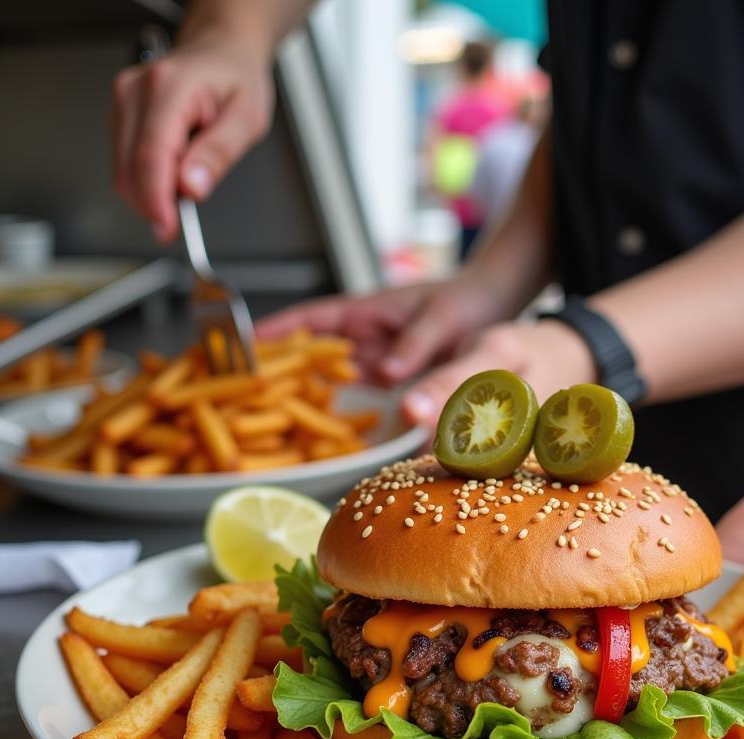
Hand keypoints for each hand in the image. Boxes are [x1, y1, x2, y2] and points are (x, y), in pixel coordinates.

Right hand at [111, 39, 273, 240]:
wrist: (222, 51)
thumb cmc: (236, 79)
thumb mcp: (247, 118)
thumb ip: (219, 154)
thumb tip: (192, 187)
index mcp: (169, 89)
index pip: (150, 157)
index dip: (155, 201)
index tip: (168, 229)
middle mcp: (137, 91)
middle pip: (129, 169)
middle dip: (153, 204)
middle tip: (184, 219)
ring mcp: (124, 101)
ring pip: (122, 171)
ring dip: (150, 194)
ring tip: (187, 182)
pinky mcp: (121, 113)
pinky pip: (125, 162)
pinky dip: (147, 181)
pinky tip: (172, 174)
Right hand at [256, 279, 596, 425]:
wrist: (500, 306)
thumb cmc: (470, 299)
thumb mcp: (445, 319)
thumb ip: (419, 346)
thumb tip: (391, 376)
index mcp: (370, 310)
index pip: (313, 320)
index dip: (278, 333)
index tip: (242, 345)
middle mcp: (369, 336)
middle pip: (314, 355)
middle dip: (281, 373)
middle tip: (248, 398)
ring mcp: (380, 358)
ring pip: (334, 379)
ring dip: (309, 397)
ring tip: (275, 422)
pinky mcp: (397, 379)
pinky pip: (363, 397)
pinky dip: (345, 411)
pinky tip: (331, 434)